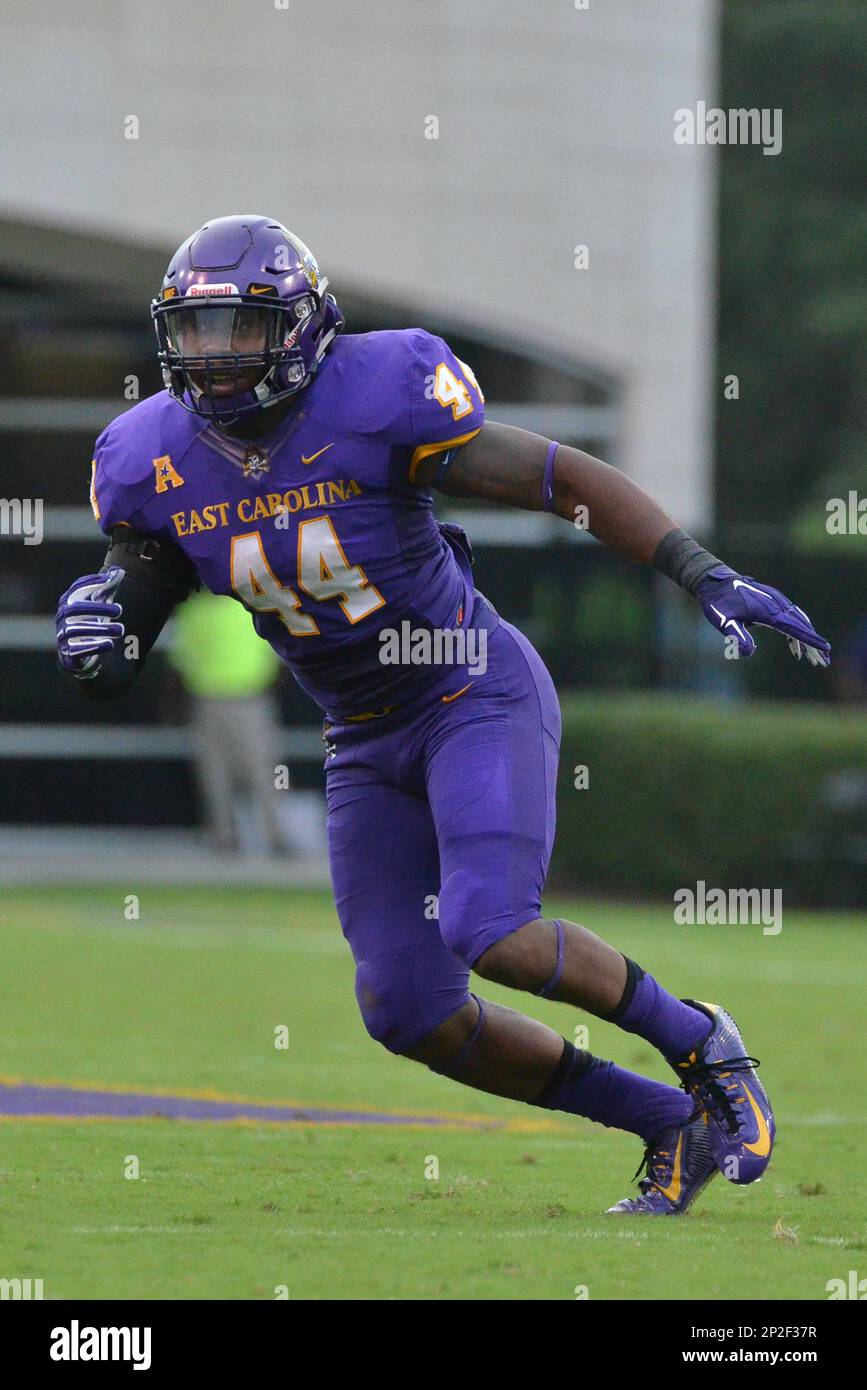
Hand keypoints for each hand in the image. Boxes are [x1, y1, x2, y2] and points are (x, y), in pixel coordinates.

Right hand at [56, 568, 124, 676]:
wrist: (77, 653)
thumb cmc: (89, 621)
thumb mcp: (97, 605)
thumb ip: (107, 589)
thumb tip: (118, 571)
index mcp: (67, 602)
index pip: (76, 589)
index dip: (90, 583)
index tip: (109, 581)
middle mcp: (62, 617)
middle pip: (75, 609)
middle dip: (98, 608)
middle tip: (120, 610)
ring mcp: (62, 635)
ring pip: (76, 630)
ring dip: (100, 629)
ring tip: (120, 629)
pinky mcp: (68, 653)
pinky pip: (77, 650)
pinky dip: (94, 647)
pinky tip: (110, 644)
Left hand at [694, 565, 829, 665]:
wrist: (715, 582)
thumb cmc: (718, 604)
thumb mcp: (724, 622)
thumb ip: (737, 636)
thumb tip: (749, 652)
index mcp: (766, 610)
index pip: (793, 627)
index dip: (810, 639)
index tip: (825, 649)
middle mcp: (776, 604)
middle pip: (801, 625)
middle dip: (814, 643)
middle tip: (824, 662)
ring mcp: (776, 601)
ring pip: (798, 620)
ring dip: (807, 638)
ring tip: (814, 659)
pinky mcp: (773, 601)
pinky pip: (790, 617)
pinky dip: (796, 632)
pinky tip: (794, 647)